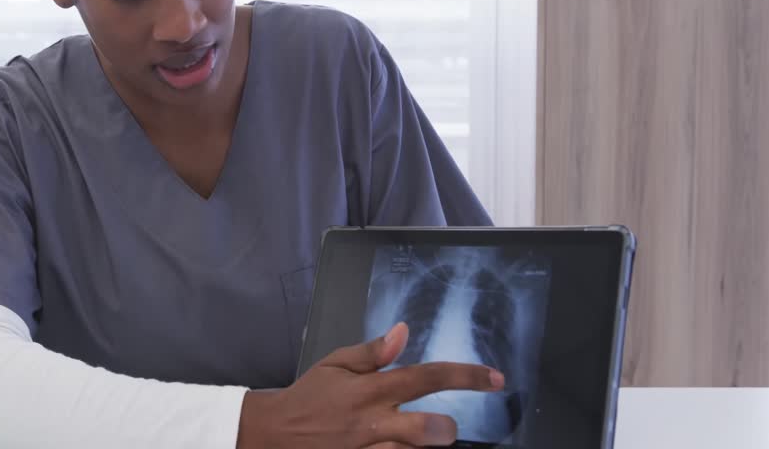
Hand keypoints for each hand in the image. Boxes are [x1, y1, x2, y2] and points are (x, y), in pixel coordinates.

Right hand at [236, 322, 503, 447]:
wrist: (273, 434)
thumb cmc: (309, 397)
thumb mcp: (336, 363)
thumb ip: (373, 351)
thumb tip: (403, 331)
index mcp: (371, 390)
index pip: (428, 377)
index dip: (467, 376)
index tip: (496, 379)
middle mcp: (374, 423)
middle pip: (429, 431)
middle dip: (444, 430)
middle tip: (441, 428)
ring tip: (407, 439)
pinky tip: (397, 447)